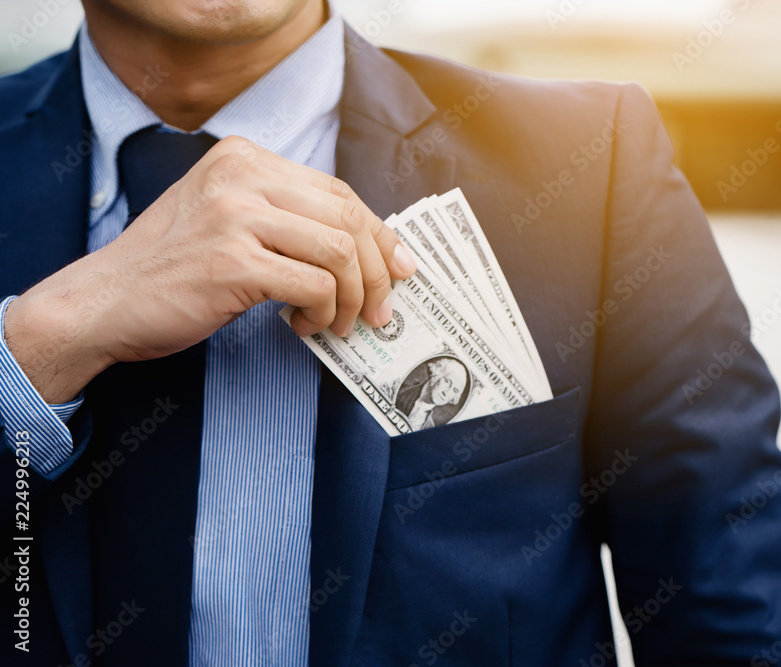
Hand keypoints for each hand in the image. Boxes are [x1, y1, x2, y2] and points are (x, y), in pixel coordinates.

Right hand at [3, 136, 415, 402]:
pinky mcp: (232, 261)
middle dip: (377, 271)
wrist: (103, 302)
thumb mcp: (230, 223)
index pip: (338, 191)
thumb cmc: (173, 270)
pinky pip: (314, 286)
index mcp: (244, 159)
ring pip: (339, 252)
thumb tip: (371, 250)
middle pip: (347, 217)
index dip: (378, 234)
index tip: (400, 268)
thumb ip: (288, 222)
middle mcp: (241, 176)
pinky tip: (303, 326)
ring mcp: (235, 215)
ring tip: (336, 323)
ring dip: (351, 299)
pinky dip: (323, 313)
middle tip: (379, 310)